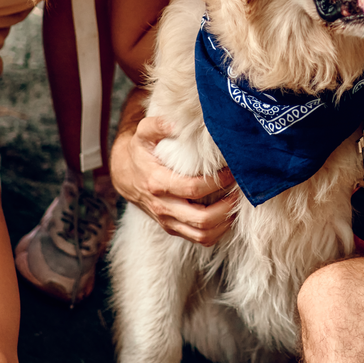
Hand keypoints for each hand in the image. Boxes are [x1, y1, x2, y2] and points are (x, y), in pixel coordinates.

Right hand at [111, 113, 237, 245]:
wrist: (123, 174)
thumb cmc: (140, 150)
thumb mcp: (143, 132)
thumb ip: (159, 125)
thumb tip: (177, 123)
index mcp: (157, 182)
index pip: (193, 189)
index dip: (217, 182)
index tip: (231, 170)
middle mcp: (162, 206)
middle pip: (201, 219)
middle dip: (226, 207)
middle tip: (239, 191)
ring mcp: (167, 220)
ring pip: (202, 235)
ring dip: (224, 223)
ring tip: (235, 205)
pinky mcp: (172, 228)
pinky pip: (199, 239)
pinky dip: (217, 231)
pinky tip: (226, 215)